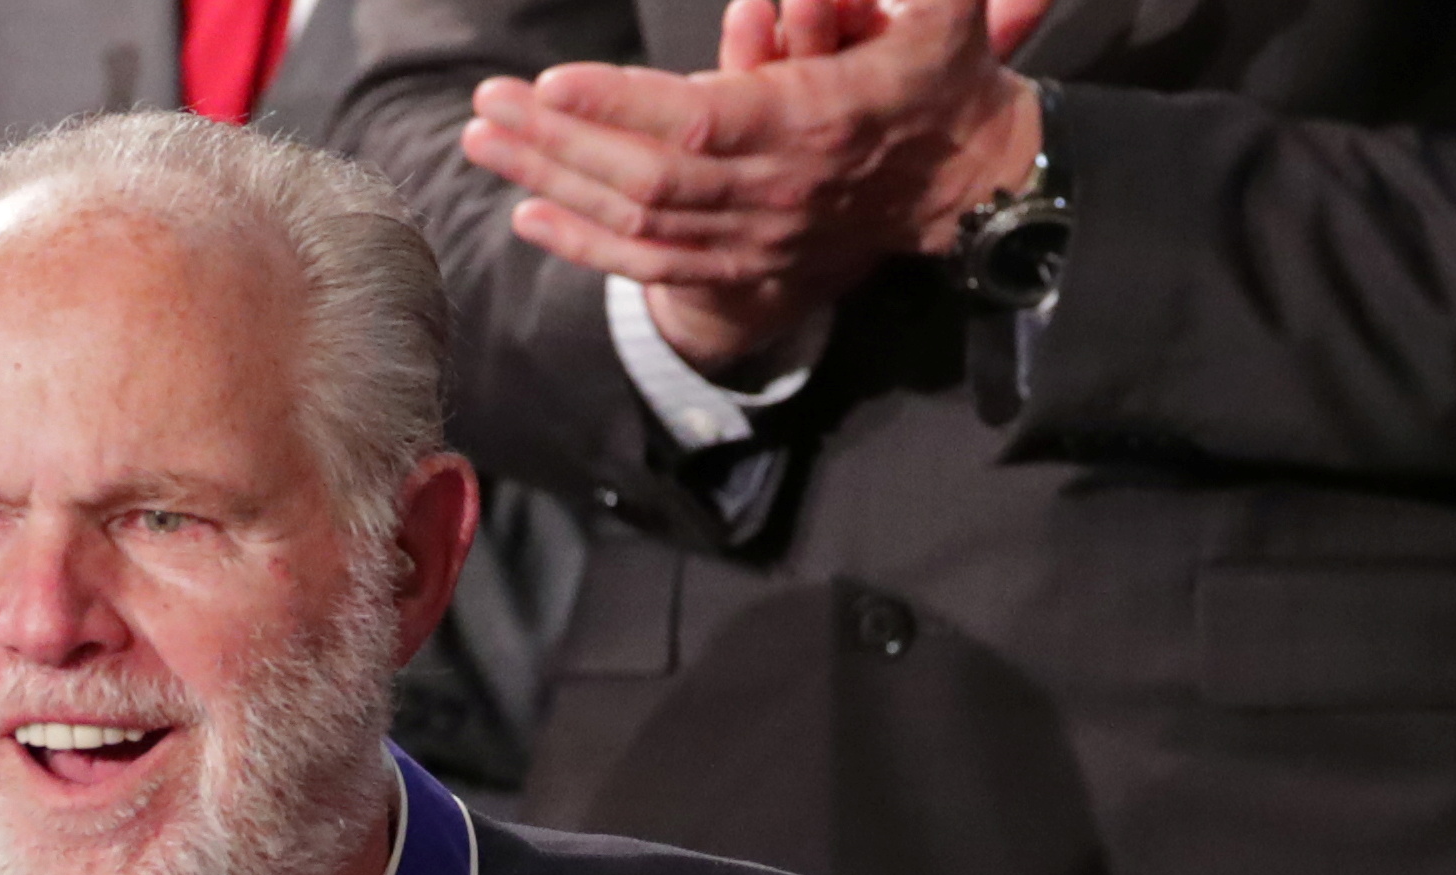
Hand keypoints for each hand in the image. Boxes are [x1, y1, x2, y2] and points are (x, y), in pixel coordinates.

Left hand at [460, 0, 1042, 374]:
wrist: (970, 178)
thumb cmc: (943, 72)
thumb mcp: (943, 5)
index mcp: (812, 122)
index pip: (700, 122)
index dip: (621, 106)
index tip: (553, 82)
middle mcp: (777, 190)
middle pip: (648, 177)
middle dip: (559, 142)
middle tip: (488, 104)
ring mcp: (759, 235)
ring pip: (638, 222)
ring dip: (554, 184)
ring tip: (485, 142)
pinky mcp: (748, 263)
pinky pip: (654, 267)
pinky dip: (586, 246)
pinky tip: (527, 216)